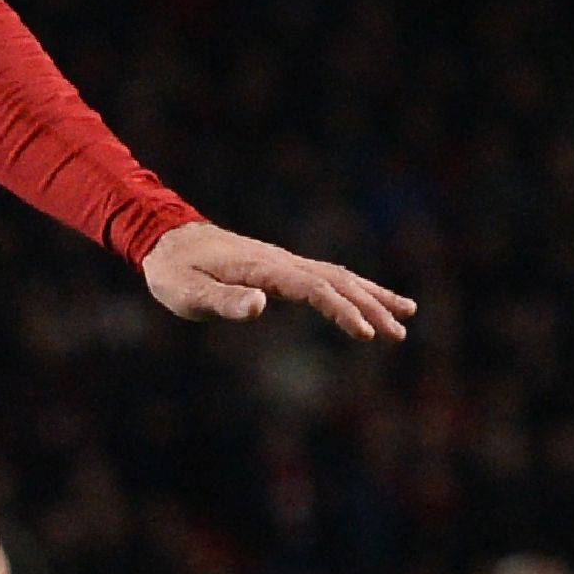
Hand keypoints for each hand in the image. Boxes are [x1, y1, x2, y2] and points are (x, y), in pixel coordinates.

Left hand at [138, 222, 412, 339]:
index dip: (342, 311)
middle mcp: (281, 261)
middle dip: (371, 307)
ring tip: (407, 313)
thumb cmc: (175, 272)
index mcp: (263, 269)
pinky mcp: (281, 267)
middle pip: (337, 281)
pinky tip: (368, 298)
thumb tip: (261, 307)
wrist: (167, 239)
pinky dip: (353, 287)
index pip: (314, 289)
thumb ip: (223, 301)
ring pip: (338, 276)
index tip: (366, 335)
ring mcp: (284, 261)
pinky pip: (326, 275)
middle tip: (400, 334)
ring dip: (372, 295)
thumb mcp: (189, 293)